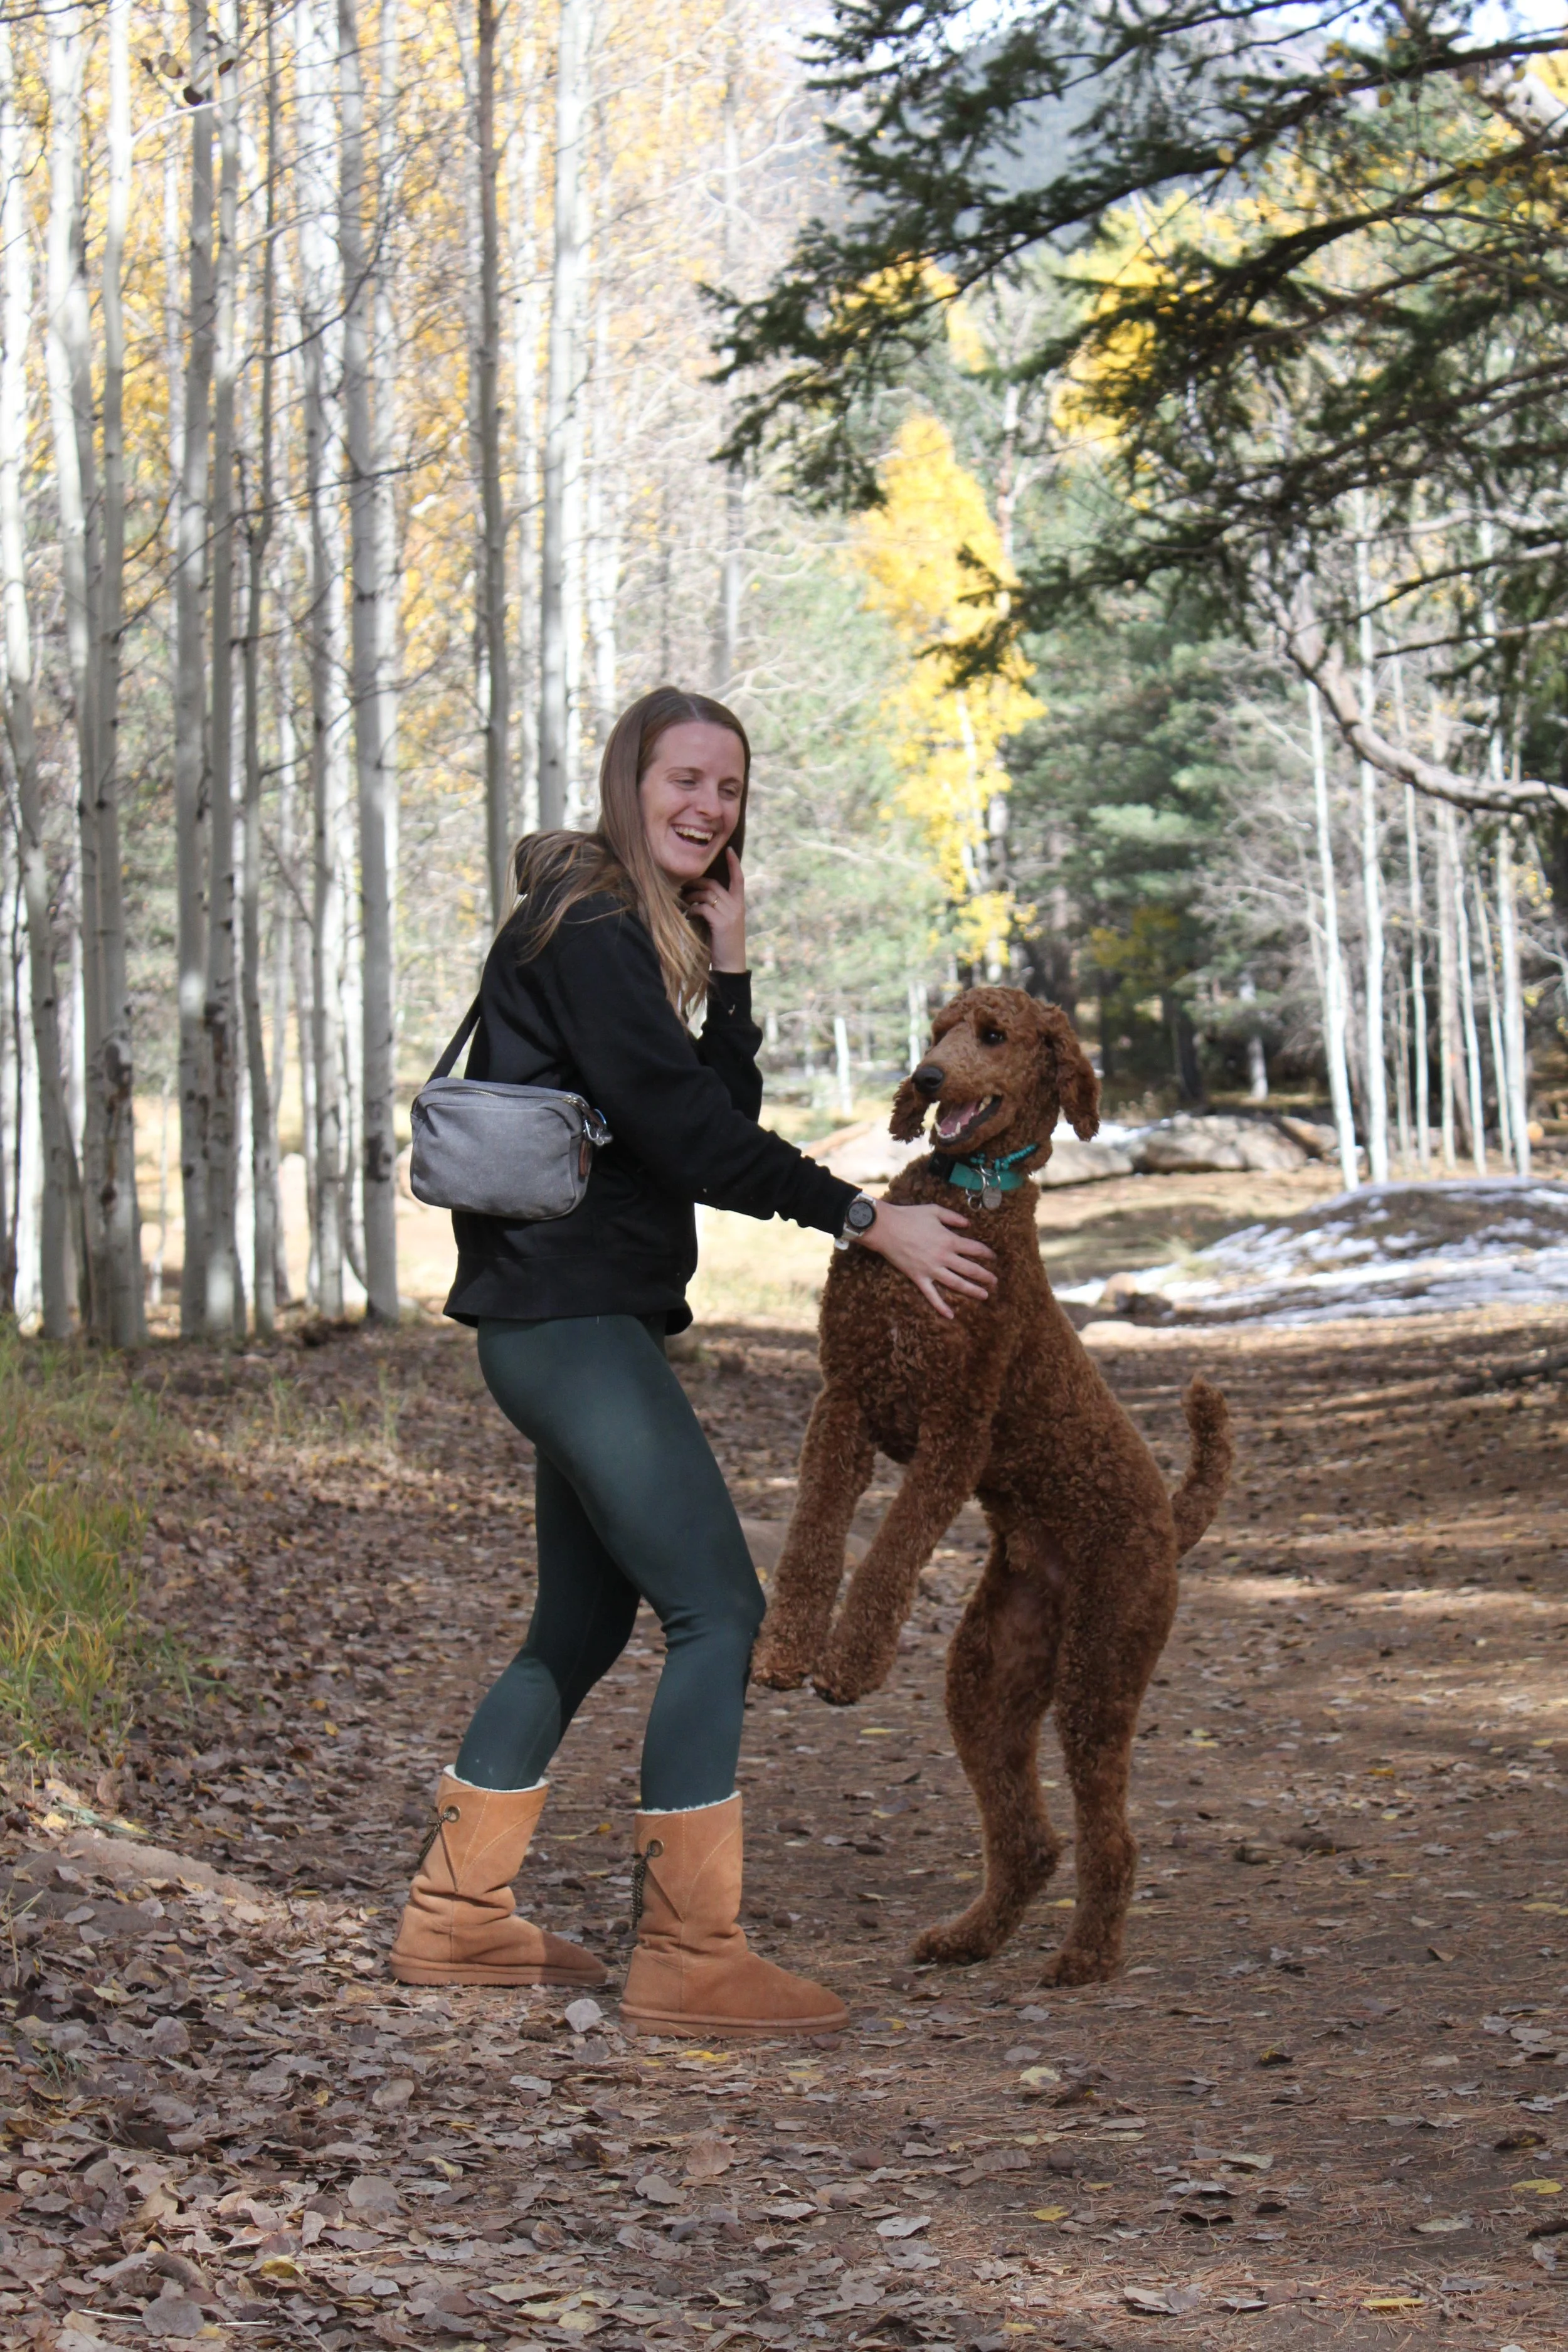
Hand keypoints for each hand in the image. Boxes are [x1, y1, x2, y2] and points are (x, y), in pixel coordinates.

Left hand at [684, 850, 746, 971]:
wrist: (731, 965)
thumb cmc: (724, 944)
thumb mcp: (725, 922)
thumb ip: (718, 908)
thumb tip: (700, 896)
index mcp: (739, 904)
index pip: (739, 878)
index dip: (734, 863)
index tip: (728, 849)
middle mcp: (736, 906)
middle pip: (714, 884)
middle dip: (697, 883)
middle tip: (683, 886)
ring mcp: (730, 914)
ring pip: (706, 894)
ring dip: (691, 897)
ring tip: (683, 903)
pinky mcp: (721, 923)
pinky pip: (702, 908)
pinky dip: (692, 910)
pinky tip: (688, 915)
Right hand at [855, 1201, 996, 1318]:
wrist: (886, 1227)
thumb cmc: (909, 1216)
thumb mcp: (934, 1210)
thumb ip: (953, 1217)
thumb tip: (968, 1224)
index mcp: (949, 1240)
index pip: (975, 1249)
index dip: (987, 1253)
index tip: (993, 1257)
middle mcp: (944, 1257)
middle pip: (970, 1269)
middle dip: (985, 1276)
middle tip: (995, 1281)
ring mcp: (931, 1269)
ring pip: (956, 1283)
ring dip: (972, 1290)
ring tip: (984, 1295)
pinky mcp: (919, 1277)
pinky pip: (932, 1295)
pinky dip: (941, 1306)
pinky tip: (950, 1315)